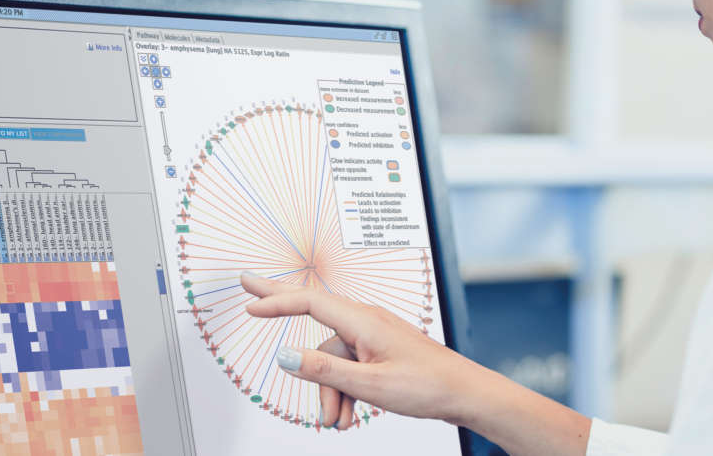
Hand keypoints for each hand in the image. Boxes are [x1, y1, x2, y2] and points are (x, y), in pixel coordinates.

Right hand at [239, 270, 479, 428]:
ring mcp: (373, 335)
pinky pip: (349, 366)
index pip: (309, 302)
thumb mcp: (370, 384)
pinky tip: (351, 416)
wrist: (464, 392)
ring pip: (333, 360)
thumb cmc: (427, 385)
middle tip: (248, 289)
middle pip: (314, 313)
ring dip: (330, 392)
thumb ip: (324, 371)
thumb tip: (284, 355)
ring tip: (339, 424)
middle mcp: (366, 321)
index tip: (249, 300)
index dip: (276, 302)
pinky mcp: (380, 351)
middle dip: (281, 306)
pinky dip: (345, 390)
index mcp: (363, 321)